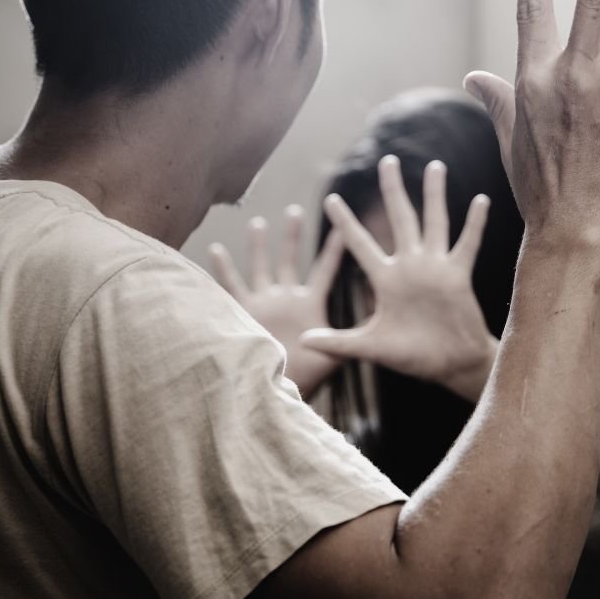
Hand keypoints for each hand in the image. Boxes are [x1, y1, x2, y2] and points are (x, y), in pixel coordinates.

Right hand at [209, 206, 344, 399]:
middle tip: (295, 210)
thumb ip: (356, 336)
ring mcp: (264, 302)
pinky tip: (216, 247)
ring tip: (258, 222)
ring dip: (259, 246)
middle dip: (292, 236)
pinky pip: (231, 287)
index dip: (333, 249)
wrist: (279, 388)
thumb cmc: (309, 374)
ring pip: (261, 267)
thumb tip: (383, 326)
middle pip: (290, 259)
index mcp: (309, 303)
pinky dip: (223, 269)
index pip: (324, 269)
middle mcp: (286, 297)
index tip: (343, 226)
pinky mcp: (244, 312)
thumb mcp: (337, 353)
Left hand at [300, 157, 497, 401]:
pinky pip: (466, 244)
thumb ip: (338, 342)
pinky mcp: (458, 276)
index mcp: (385, 280)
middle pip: (399, 219)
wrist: (449, 366)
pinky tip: (480, 200)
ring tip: (435, 166)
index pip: (359, 244)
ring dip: (434, 195)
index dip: (345, 223)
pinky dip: (474, 223)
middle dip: (392, 190)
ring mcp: (435, 268)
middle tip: (387, 161)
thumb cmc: (412, 357)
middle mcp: (409, 267)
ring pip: (434, 222)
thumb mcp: (371, 347)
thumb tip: (301, 342)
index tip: (329, 198)